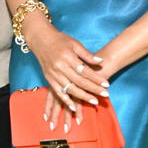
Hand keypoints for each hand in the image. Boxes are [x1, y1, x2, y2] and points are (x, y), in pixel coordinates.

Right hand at [23, 16, 110, 130]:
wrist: (41, 40)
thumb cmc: (60, 40)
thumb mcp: (75, 44)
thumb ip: (87, 54)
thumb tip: (100, 61)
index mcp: (68, 57)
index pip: (85, 71)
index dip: (96, 78)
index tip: (107, 84)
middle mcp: (60, 67)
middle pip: (79, 81)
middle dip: (93, 89)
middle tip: (105, 95)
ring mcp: (54, 74)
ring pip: (70, 89)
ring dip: (83, 96)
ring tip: (94, 101)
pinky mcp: (49, 79)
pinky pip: (58, 92)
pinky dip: (66, 100)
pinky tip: (73, 108)